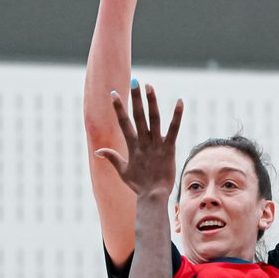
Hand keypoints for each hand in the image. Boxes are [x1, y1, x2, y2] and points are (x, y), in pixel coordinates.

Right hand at [95, 82, 182, 197]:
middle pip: (138, 116)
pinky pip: (174, 129)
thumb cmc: (139, 185)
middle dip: (135, 98)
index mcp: (132, 146)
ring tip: (149, 86)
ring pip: (153, 119)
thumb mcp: (122, 171)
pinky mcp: (169, 148)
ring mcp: (156, 145)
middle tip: (134, 81)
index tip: (113, 93)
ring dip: (151, 102)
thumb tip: (98, 151)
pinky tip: (180, 102)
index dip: (118, 107)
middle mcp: (143, 142)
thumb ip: (112, 158)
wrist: (153, 196)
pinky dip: (177, 116)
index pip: (123, 123)